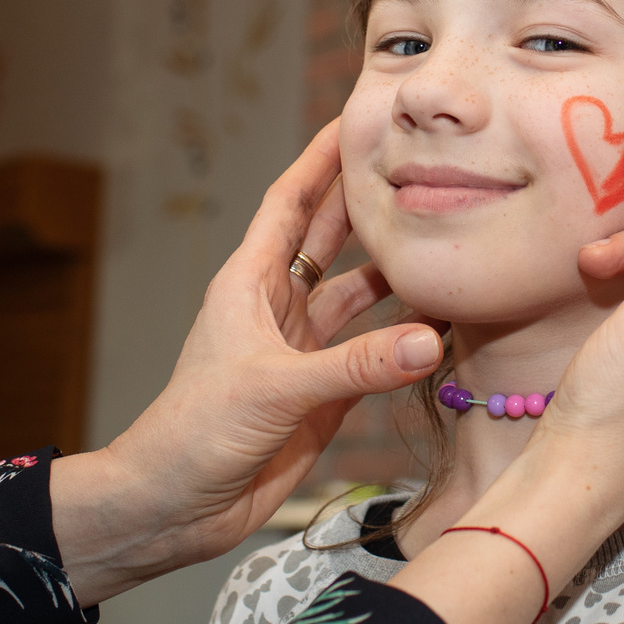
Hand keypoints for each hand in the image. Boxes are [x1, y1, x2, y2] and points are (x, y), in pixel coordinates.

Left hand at [50, 123, 442, 603]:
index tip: (357, 117)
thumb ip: (356, 366)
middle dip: (370, 201)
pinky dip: (408, 339)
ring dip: (399, 273)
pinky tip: (443, 319)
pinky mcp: (325, 393)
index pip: (291, 202)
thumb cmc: (194, 432)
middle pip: (333, 238)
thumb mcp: (275, 388)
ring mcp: (305, 350)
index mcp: (251, 283)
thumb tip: (430, 339)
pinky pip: (376, 354)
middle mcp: (281, 307)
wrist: (175, 506)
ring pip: (362, 296)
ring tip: (447, 237)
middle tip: (422, 162)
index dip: (321, 158)